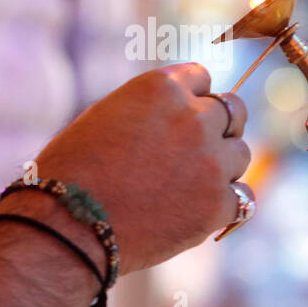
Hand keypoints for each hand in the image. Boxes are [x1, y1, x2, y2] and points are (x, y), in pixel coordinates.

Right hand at [24, 62, 251, 274]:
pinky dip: (222, 205)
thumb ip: (147, 111)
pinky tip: (195, 211)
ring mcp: (210, 162)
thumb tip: (177, 115)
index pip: (201, 77)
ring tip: (183, 187)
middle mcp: (193, 118)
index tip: (179, 118)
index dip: (191, 98)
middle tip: (191, 152)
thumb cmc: (69, 174)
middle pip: (233, 111)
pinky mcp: (217, 205)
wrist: (65, 229)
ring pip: (239, 154)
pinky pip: (242, 199)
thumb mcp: (102, 119)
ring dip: (219, 167)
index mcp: (160, 88)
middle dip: (216, 127)